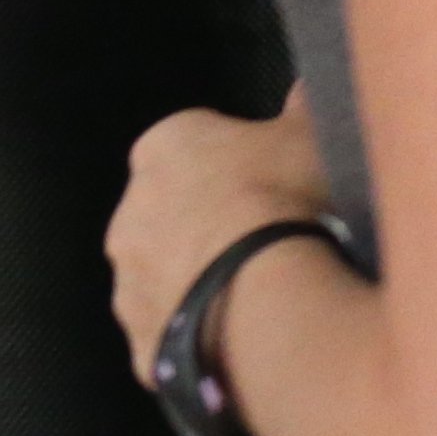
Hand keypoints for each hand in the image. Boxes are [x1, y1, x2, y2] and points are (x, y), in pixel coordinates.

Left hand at [106, 87, 337, 382]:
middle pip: (171, 219)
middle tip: (267, 251)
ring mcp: (129, 289)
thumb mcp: (308, 137)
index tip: (272, 192)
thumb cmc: (287, 202)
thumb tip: (304, 85)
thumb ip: (301, 107)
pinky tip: (245, 350)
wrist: (266, 300)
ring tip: (260, 307)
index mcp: (161, 149)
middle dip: (208, 232)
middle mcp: (128, 216)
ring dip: (201, 291)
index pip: (190, 150)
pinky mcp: (143, 349)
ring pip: (167, 285)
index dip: (235, 172)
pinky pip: (176, 344)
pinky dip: (203, 346)